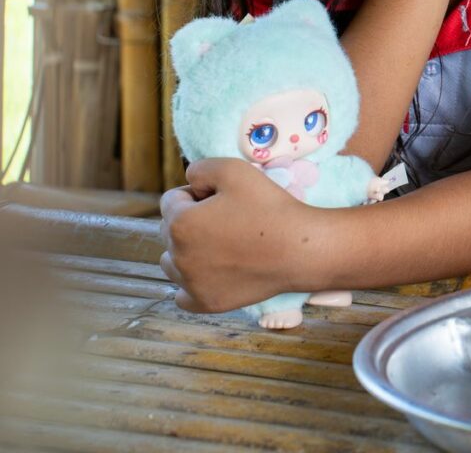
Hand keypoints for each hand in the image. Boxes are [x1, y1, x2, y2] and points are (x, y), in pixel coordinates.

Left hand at [159, 159, 320, 312]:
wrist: (299, 248)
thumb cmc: (269, 206)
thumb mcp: (234, 169)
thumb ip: (200, 168)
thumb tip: (190, 182)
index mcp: (180, 224)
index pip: (171, 200)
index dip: (197, 193)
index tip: (223, 198)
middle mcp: (178, 257)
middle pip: (169, 231)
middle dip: (190, 220)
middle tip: (227, 217)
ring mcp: (191, 285)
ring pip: (172, 262)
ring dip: (187, 250)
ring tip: (221, 243)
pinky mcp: (206, 304)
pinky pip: (182, 294)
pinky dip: (192, 283)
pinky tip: (213, 271)